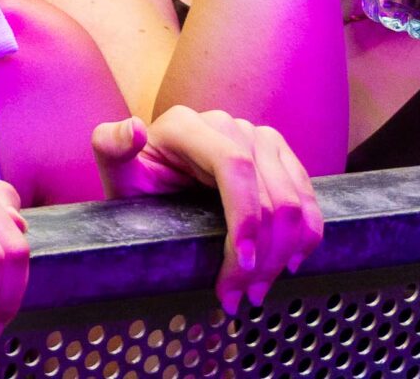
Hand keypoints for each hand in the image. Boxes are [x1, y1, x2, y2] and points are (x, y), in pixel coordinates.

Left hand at [93, 106, 320, 314]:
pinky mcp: (280, 157)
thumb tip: (135, 129)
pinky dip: (304, 237)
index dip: (246, 217)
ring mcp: (259, 138)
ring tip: (257, 289)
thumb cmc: (135, 181)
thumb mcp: (116, 169)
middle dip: (263, 253)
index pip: (235, 167)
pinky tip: (289, 264)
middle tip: (242, 294)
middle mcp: (228, 125)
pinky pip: (308, 200)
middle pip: (271, 193)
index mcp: (188, 125)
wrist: (156, 184)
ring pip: (294, 202)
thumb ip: (111, 146)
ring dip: (284, 254)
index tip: (241, 263)